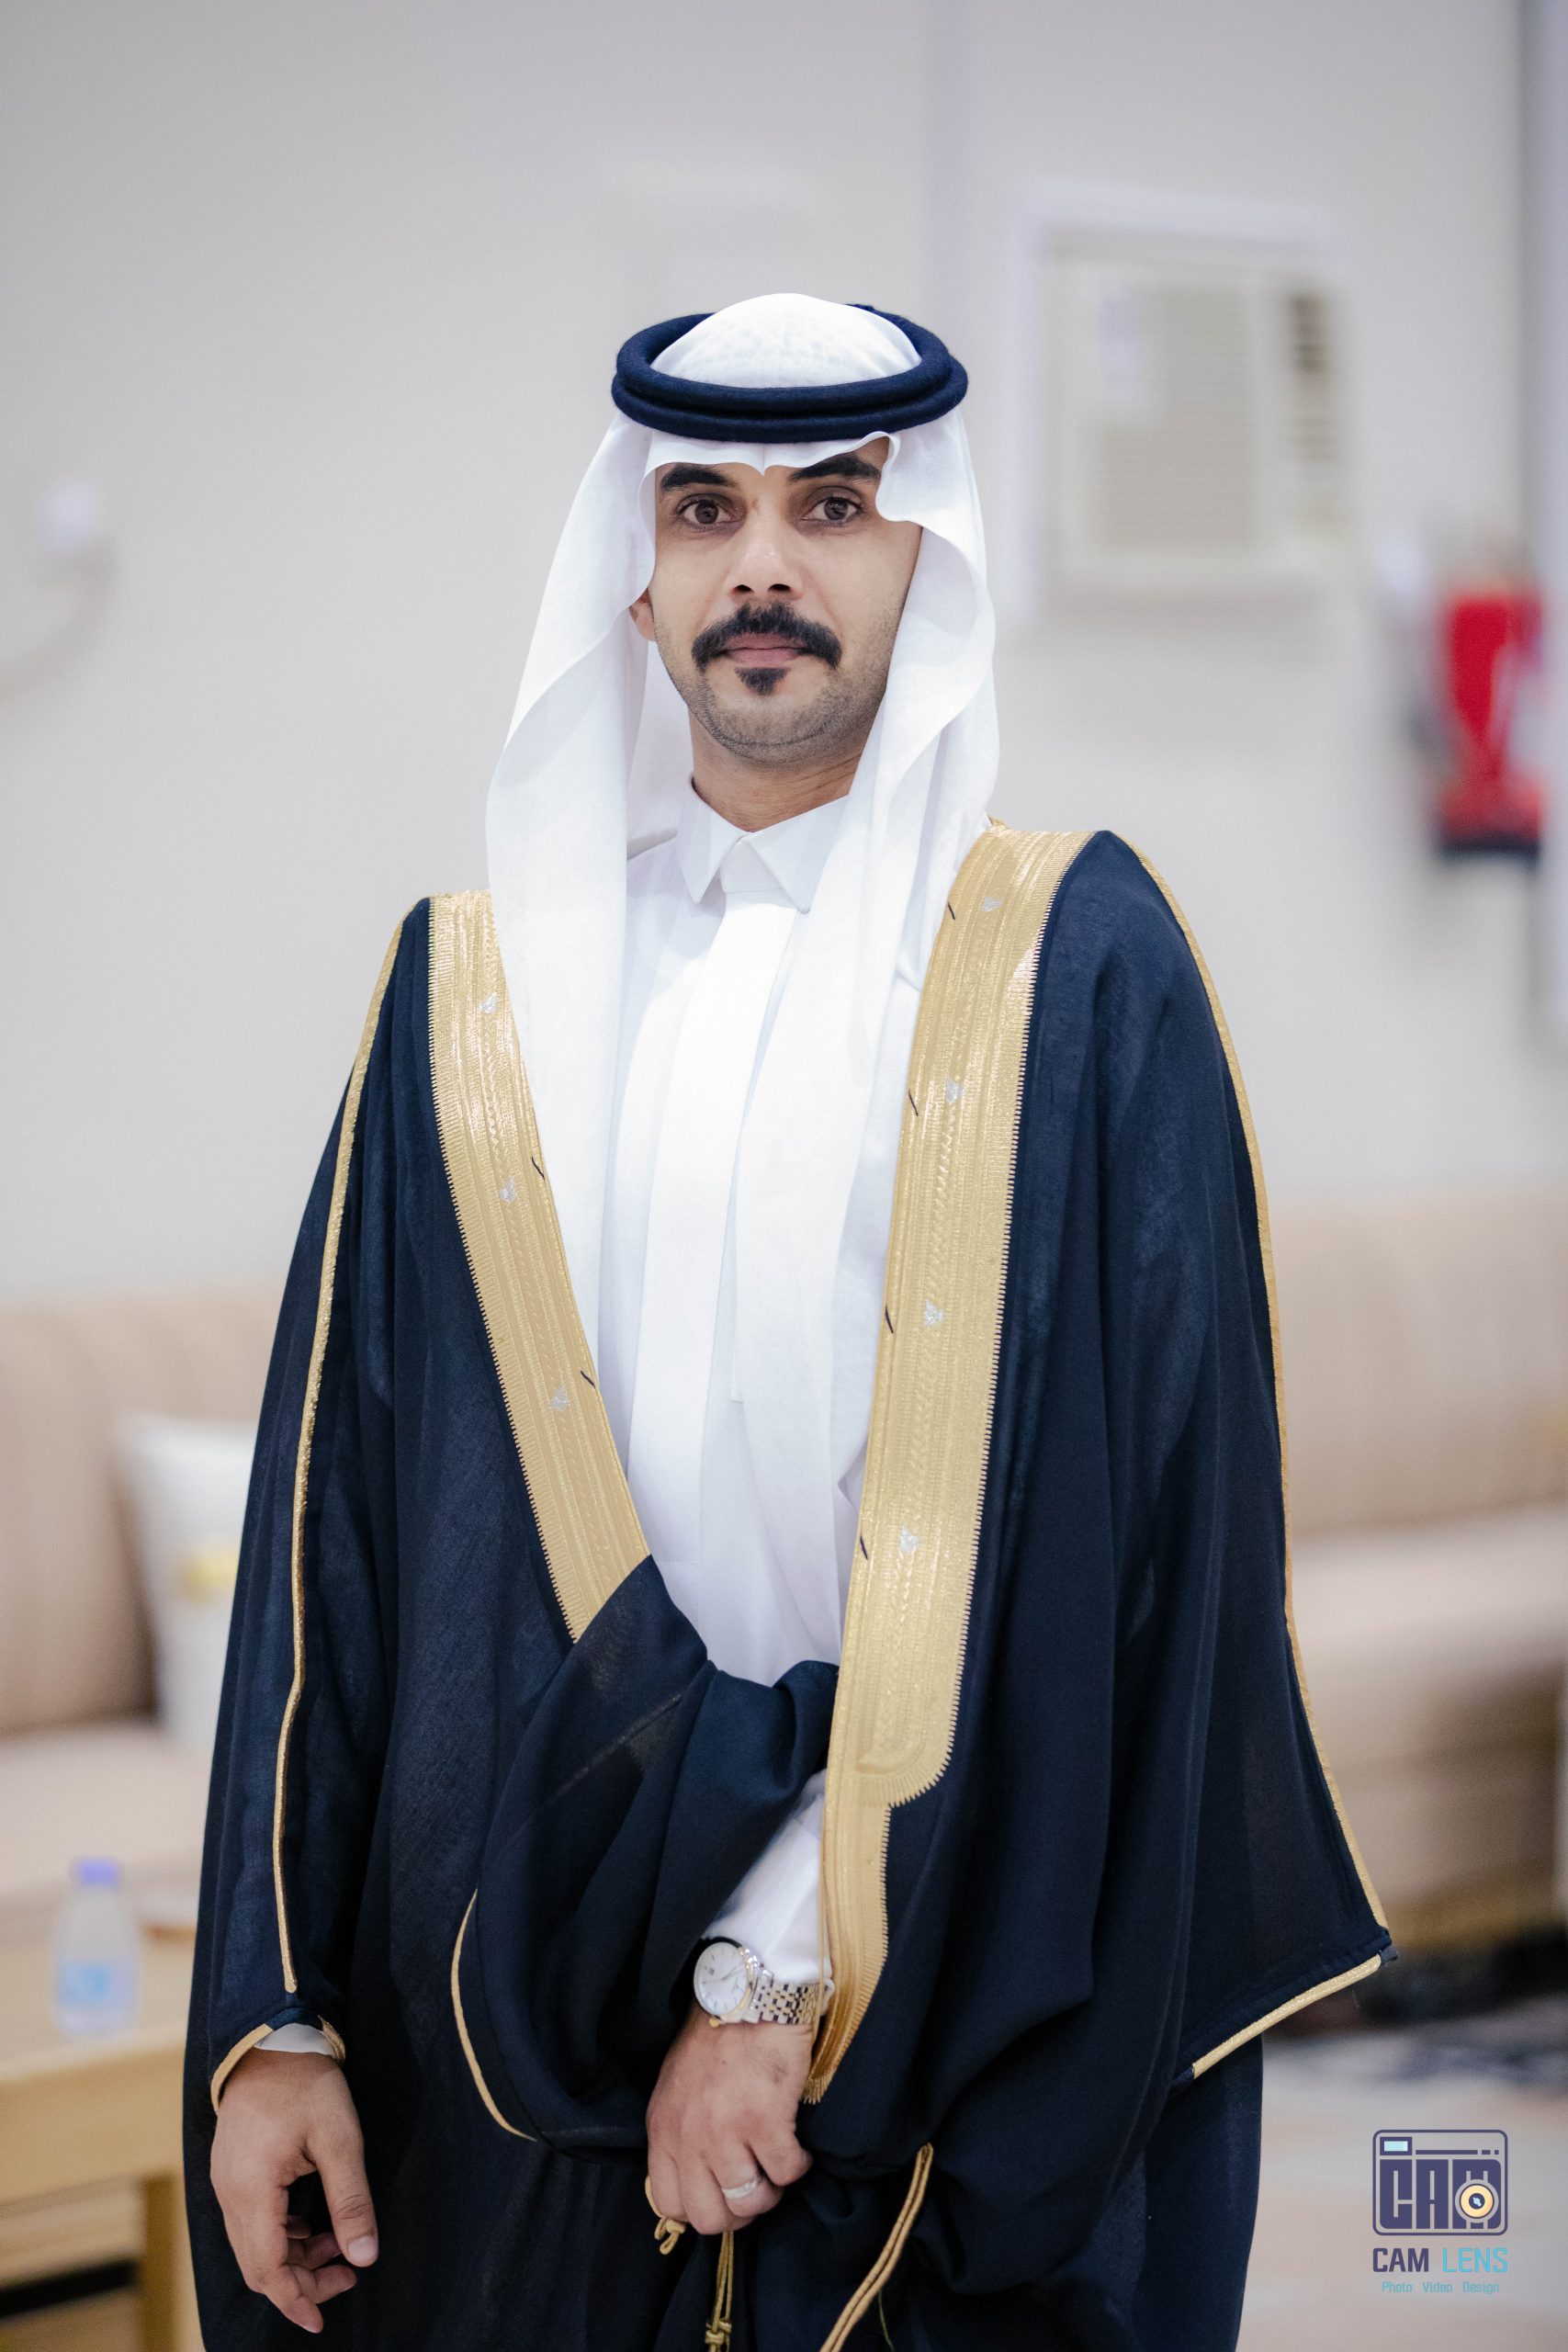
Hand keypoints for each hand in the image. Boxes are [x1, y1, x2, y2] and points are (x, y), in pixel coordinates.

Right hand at [210, 2048, 377, 2333]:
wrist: (271, 2038)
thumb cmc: (307, 2083)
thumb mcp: (340, 2139)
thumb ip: (351, 2201)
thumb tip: (364, 2257)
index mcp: (251, 2190)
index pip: (267, 2268)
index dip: (295, 2299)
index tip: (320, 2321)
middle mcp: (229, 2193)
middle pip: (258, 2264)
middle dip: (300, 2281)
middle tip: (345, 2277)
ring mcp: (226, 2182)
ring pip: (254, 2245)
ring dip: (292, 2257)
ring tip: (337, 2248)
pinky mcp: (232, 2171)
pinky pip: (251, 2221)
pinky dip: (281, 2234)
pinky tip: (312, 2225)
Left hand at [645, 2002, 813, 2235]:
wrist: (750, 1995)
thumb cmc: (718, 2037)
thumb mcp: (678, 2088)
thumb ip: (680, 2133)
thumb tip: (699, 2179)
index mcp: (663, 2129)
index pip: (669, 2204)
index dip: (703, 2208)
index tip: (724, 2193)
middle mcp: (689, 2137)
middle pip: (709, 2217)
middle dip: (739, 2210)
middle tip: (757, 2184)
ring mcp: (726, 2132)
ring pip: (751, 2202)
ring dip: (771, 2190)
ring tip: (778, 2163)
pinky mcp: (765, 2121)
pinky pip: (786, 2173)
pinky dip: (798, 2166)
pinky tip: (798, 2145)